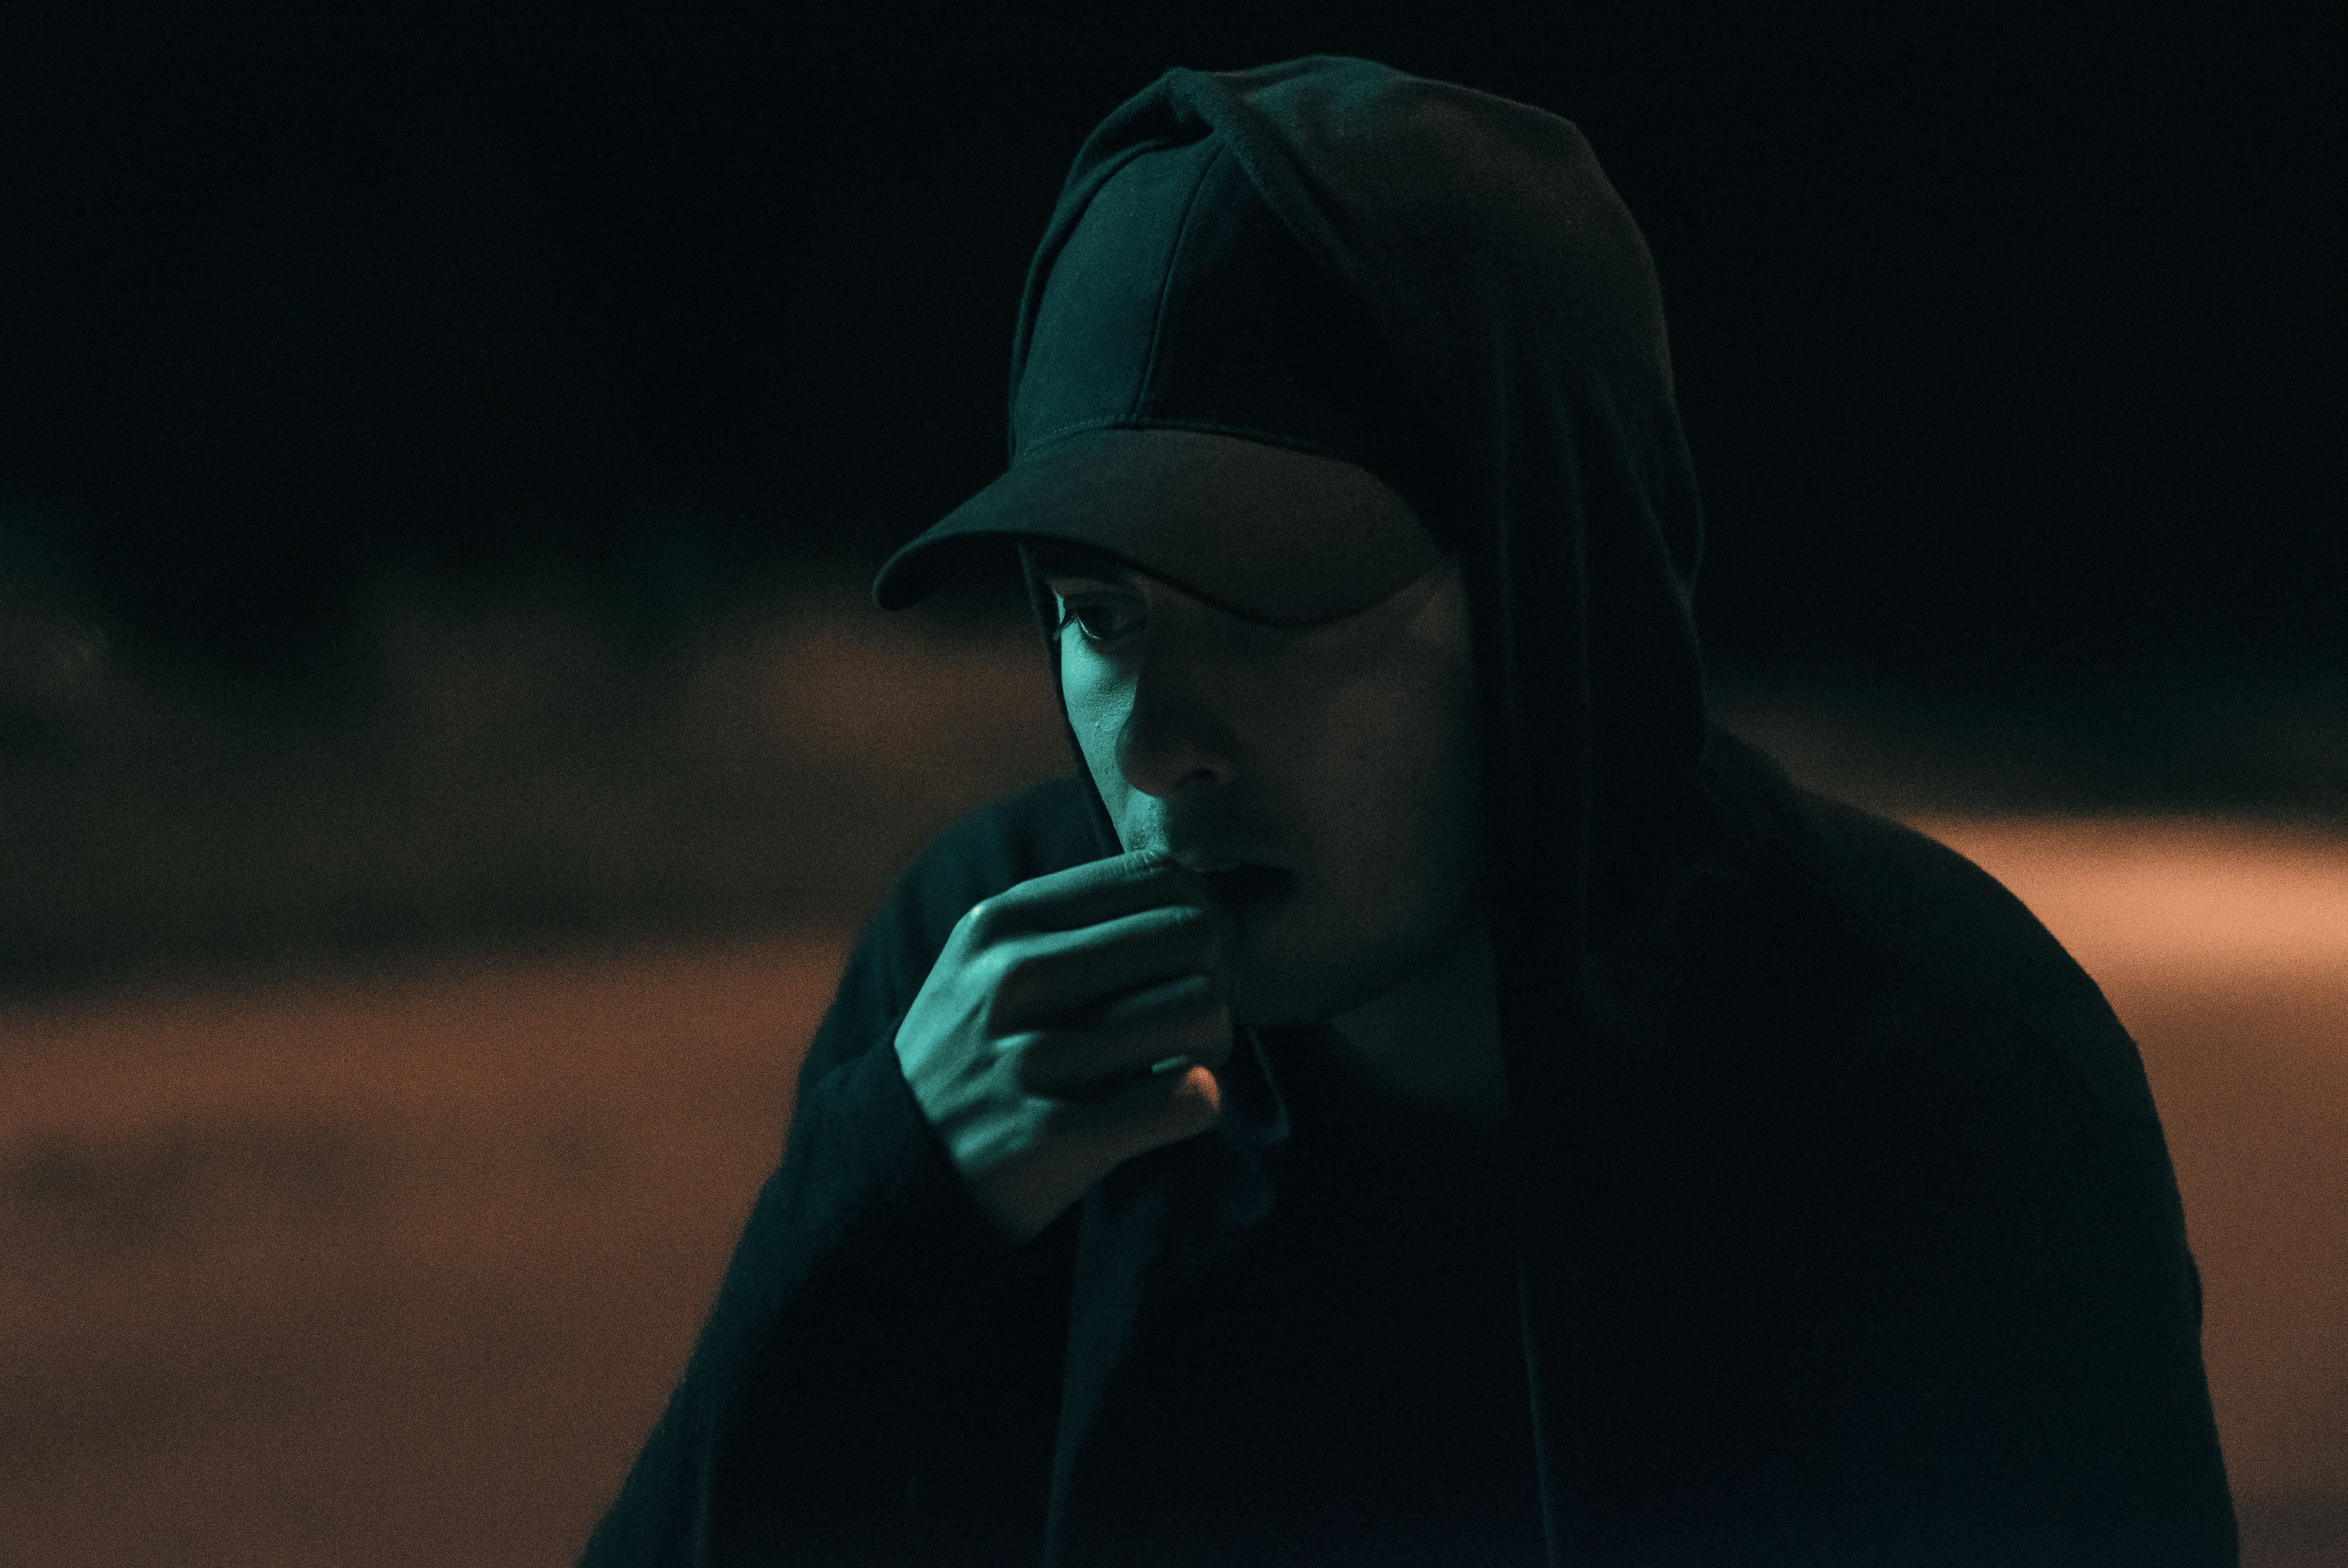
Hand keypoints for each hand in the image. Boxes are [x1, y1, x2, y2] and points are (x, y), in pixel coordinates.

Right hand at [893, 850, 1236, 1245]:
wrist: (898, 1166)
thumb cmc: (982, 1052)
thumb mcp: (997, 962)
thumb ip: (1083, 923)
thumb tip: (1211, 894)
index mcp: (1004, 922)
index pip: (1158, 876)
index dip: (1202, 913)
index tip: (1193, 960)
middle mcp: (1011, 978)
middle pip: (1191, 934)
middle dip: (1218, 976)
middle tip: (1196, 1017)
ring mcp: (1027, 1057)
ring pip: (1200, 1011)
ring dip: (1214, 1043)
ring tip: (1185, 1061)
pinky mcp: (1052, 1135)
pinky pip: (1188, 1098)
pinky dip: (1201, 1101)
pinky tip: (1172, 1106)